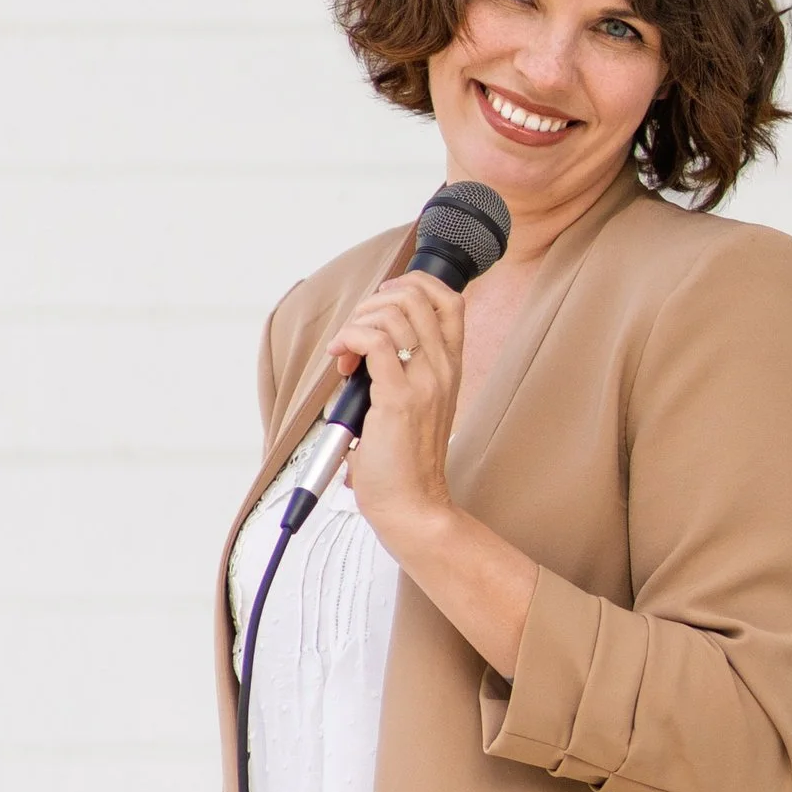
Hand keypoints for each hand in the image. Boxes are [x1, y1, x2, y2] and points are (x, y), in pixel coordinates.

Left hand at [329, 268, 462, 546]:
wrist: (412, 506)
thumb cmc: (404, 464)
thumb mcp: (411, 407)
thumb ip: (395, 373)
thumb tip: (356, 350)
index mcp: (449, 368)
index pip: (448, 299)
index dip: (411, 285)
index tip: (380, 306)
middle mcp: (443, 369)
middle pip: (417, 295)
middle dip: (374, 302)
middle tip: (355, 336)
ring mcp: (424, 382)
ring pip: (393, 313)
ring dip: (358, 323)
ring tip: (345, 355)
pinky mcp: (398, 399)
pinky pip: (375, 342)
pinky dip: (350, 339)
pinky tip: (342, 360)